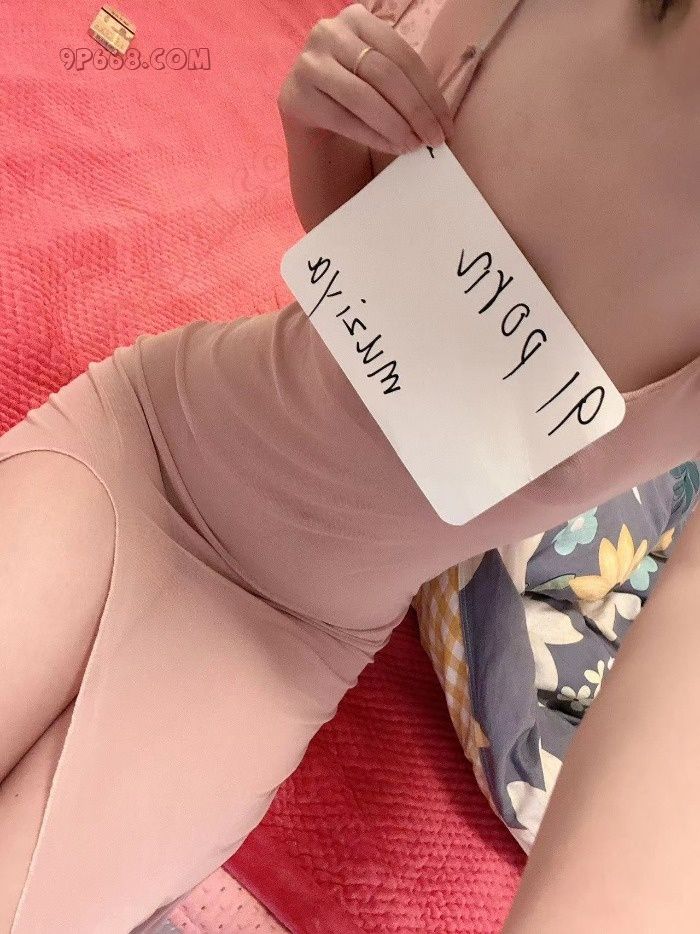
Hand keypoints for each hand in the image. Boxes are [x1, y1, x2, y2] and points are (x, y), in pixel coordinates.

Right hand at [277, 2, 453, 155]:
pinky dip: (373, 136)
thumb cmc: (351, 89)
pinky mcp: (297, 95)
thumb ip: (402, 82)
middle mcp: (330, 32)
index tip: (446, 124)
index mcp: (357, 18)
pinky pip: (344, 119)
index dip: (430, 93)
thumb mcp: (376, 72)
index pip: (403, 56)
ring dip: (395, 126)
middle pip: (385, 74)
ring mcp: (310, 63)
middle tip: (434, 139)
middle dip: (416, 111)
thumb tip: (439, 120)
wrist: (307, 107)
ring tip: (414, 146)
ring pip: (364, 97)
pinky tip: (392, 147)